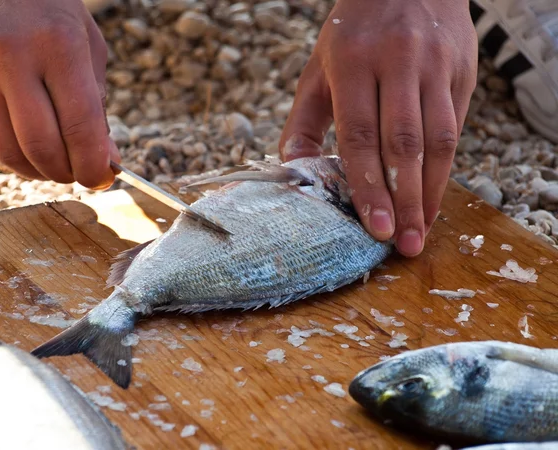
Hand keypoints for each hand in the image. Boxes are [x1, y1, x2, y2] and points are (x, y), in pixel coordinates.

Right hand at [0, 0, 119, 188]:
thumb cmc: (49, 9)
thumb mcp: (88, 46)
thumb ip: (97, 106)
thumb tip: (105, 160)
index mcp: (58, 45)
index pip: (79, 127)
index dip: (93, 165)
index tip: (101, 177)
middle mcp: (11, 58)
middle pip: (40, 147)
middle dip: (66, 173)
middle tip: (79, 173)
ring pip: (7, 151)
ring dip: (37, 170)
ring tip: (55, 162)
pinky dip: (10, 152)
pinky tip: (24, 139)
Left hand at [279, 0, 477, 256]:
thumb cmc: (354, 33)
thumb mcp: (319, 69)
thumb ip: (304, 122)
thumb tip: (293, 173)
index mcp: (355, 63)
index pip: (361, 136)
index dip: (368, 186)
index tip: (374, 227)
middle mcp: (399, 63)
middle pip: (404, 145)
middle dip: (405, 200)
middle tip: (404, 244)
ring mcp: (436, 67)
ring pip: (439, 140)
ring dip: (431, 192)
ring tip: (421, 231)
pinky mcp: (462, 73)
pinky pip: (455, 127)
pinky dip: (446, 168)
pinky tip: (434, 197)